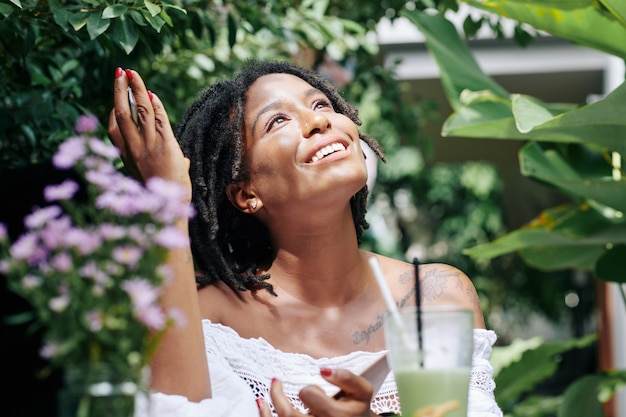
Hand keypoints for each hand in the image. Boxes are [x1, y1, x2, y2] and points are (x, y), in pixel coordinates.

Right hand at [107, 68, 191, 199]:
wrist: (169, 209)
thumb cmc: (165, 196)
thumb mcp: (159, 179)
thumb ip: (168, 165)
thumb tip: (183, 160)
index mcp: (127, 157)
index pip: (113, 129)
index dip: (115, 111)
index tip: (118, 98)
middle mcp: (133, 149)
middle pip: (121, 113)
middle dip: (119, 91)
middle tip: (119, 72)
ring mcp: (148, 145)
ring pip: (139, 111)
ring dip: (137, 89)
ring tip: (133, 73)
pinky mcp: (165, 144)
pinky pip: (158, 119)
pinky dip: (154, 105)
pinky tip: (152, 95)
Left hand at [257, 368, 377, 416]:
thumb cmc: (357, 407)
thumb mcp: (362, 390)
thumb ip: (345, 377)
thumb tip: (323, 370)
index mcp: (337, 416)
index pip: (310, 399)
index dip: (309, 390)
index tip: (312, 389)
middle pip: (289, 415)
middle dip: (278, 396)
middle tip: (277, 382)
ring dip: (267, 407)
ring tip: (269, 389)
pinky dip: (265, 416)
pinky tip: (262, 404)